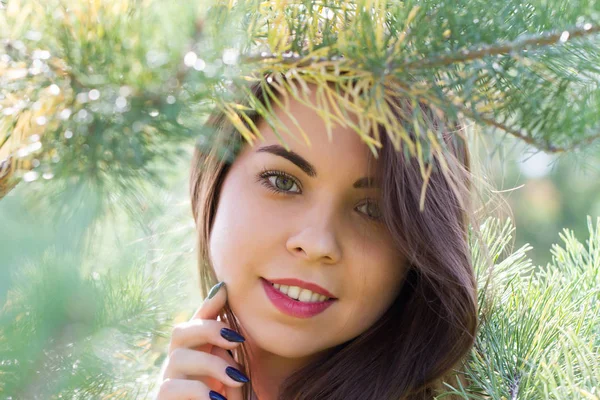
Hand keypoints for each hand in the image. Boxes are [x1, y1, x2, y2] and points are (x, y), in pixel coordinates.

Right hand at [156, 282, 246, 399]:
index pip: (197, 324)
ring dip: (212, 365)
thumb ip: (229, 355)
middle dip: (208, 330)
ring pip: (178, 358)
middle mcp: (177, 367)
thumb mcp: (232, 380)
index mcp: (196, 356)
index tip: (225, 290)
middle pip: (180, 332)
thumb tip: (230, 317)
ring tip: (238, 379)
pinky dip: (199, 391)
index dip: (208, 305)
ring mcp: (166, 384)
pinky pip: (170, 388)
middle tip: (238, 342)